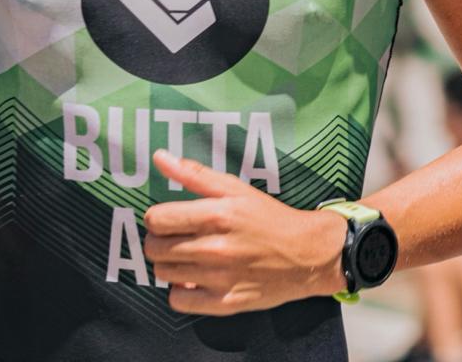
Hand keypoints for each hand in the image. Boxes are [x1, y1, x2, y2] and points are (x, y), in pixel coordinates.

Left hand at [143, 150, 346, 315]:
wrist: (306, 253)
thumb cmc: (268, 217)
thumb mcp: (234, 188)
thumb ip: (194, 174)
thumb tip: (159, 158)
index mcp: (215, 215)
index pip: (156, 219)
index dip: (156, 217)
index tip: (167, 217)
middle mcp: (215, 248)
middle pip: (155, 248)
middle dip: (159, 239)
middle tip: (175, 236)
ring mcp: (219, 279)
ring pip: (163, 274)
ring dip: (168, 263)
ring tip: (185, 255)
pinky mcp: (225, 304)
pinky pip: (179, 301)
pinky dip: (180, 290)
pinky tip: (193, 278)